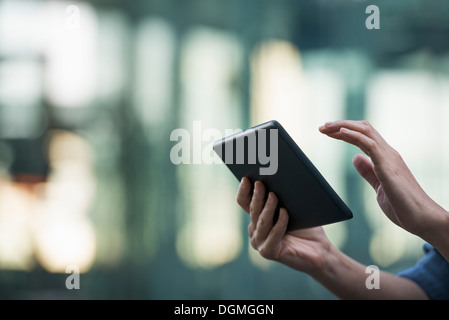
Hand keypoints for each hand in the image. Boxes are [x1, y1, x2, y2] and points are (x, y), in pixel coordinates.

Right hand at [236, 177, 331, 274]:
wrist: (319, 249)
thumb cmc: (306, 227)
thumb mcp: (293, 207)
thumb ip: (282, 197)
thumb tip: (279, 177)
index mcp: (257, 217)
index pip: (244, 202)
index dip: (243, 190)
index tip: (246, 178)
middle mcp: (255, 230)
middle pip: (253, 210)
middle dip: (257, 196)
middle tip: (260, 183)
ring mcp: (260, 242)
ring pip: (262, 222)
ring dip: (268, 208)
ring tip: (274, 196)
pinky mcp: (269, 252)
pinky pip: (273, 235)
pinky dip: (279, 223)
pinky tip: (285, 213)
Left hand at [319, 120, 447, 238]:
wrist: (422, 219)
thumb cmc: (403, 206)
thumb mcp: (378, 186)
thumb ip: (367, 172)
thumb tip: (355, 158)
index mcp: (385, 158)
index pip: (362, 137)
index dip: (344, 132)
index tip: (327, 132)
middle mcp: (388, 153)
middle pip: (363, 128)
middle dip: (340, 124)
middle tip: (322, 126)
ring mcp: (389, 157)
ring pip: (365, 131)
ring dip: (343, 126)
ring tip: (326, 127)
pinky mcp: (388, 166)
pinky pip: (369, 144)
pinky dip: (353, 136)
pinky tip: (340, 133)